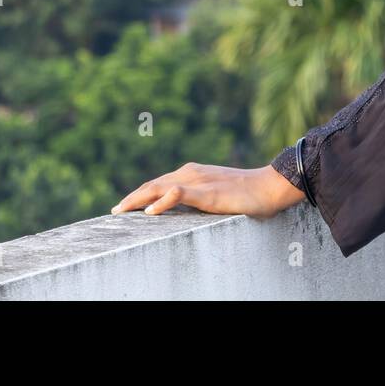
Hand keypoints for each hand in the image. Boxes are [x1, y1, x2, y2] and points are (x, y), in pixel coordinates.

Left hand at [111, 162, 305, 218]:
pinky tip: (151, 212)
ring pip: (159, 187)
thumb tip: (184, 208)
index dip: (140, 194)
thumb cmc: (248, 192)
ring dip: (138, 199)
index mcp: (192, 173)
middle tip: (114, 212)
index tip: (124, 207)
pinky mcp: (207, 193)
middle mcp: (191, 173)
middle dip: (132, 198)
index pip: (158, 183)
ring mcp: (198, 181)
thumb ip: (199, 198)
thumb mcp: (217, 194)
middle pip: (153, 184)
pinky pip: (179, 194)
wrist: (270, 186)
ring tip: (121, 211)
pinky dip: (163, 201)